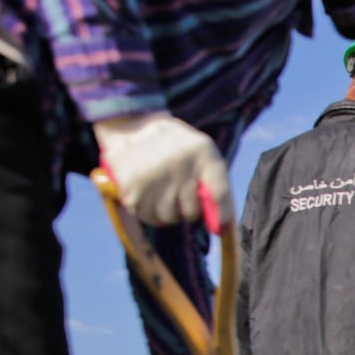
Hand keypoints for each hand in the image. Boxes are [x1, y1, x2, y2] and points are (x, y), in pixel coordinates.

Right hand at [93, 111, 231, 230]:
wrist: (133, 127)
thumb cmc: (177, 146)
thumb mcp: (203, 151)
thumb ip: (217, 183)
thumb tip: (222, 226)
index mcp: (202, 152)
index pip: (219, 192)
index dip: (222, 214)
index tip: (219, 227)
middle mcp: (179, 164)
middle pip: (192, 211)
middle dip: (188, 209)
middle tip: (179, 194)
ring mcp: (154, 177)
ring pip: (169, 217)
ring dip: (168, 212)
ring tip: (162, 192)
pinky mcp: (132, 189)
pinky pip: (148, 216)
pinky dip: (150, 211)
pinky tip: (148, 193)